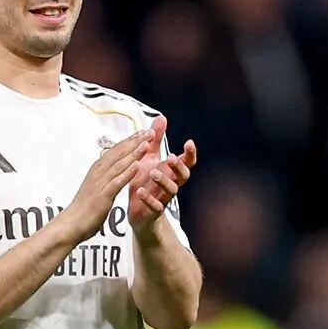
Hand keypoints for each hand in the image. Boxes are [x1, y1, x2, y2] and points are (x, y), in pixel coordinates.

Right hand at [61, 129, 152, 243]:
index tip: (143, 132)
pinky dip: (127, 173)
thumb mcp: (95, 188)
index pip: (116, 150)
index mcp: (97, 170)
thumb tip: (113, 170)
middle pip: (119, 153)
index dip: (130, 140)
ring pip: (119, 165)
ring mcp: (100, 184)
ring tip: (147, 144)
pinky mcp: (102, 196)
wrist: (70, 224)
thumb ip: (105, 178)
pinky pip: (117, 182)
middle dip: (135, 141)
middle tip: (149, 132)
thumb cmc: (84, 208)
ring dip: (133, 153)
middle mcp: (98, 173)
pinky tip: (137, 166)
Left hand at [128, 115, 196, 233]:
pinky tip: (140, 191)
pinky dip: (149, 199)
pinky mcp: (154, 211)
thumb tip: (162, 117)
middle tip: (170, 157)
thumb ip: (156, 140)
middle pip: (184, 176)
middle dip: (178, 166)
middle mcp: (171, 184)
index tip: (189, 142)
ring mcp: (164, 198)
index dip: (190, 153)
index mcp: (172, 171)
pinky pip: (156, 206)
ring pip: (171, 191)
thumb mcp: (149, 158)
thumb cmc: (144, 182)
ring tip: (152, 173)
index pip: (187, 162)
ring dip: (163, 181)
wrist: (137, 211)